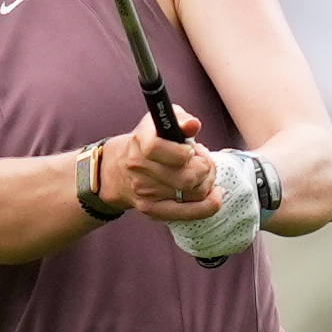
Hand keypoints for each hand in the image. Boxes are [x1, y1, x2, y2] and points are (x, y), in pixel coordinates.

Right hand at [104, 108, 223, 222]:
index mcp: (140, 142)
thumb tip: (192, 125)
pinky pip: (189, 213)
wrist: (119, 170)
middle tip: (202, 161)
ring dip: (207, 182)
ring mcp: (144, 192)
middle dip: (205, 167)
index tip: (191, 150)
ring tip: (201, 174)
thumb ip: (180, 119)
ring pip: (194, 192)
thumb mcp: (161, 123)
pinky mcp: (151, 210)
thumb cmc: (149, 142)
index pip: (157, 148)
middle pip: (187, 176)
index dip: (183, 151)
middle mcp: (138, 168)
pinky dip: (208, 205)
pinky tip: (213, 195)